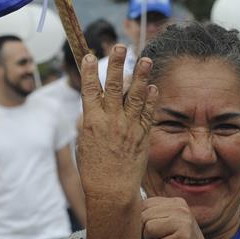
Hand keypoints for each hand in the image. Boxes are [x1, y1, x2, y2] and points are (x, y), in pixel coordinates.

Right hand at [76, 45, 157, 200]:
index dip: (88, 71)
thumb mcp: (84, 144)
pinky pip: (148, 112)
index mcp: (91, 122)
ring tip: (146, 60)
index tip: (88, 56)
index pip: (89, 90)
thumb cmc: (94, 171)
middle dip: (116, 64)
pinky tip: (154, 87)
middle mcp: (110, 121)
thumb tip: (92, 108)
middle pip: (113, 86)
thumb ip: (90, 123)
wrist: (112, 191)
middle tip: (120, 47)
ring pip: (136, 96)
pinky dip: (151, 99)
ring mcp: (128, 127)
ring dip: (141, 76)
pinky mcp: (142, 135)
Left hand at [141, 197, 215, 238]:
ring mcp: (183, 223)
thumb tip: (123, 216)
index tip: (148, 234)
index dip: (139, 222)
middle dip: (143, 234)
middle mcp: (180, 209)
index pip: (144, 204)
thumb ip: (153, 216)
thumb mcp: (170, 224)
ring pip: (148, 229)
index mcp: (176, 203)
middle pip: (143, 216)